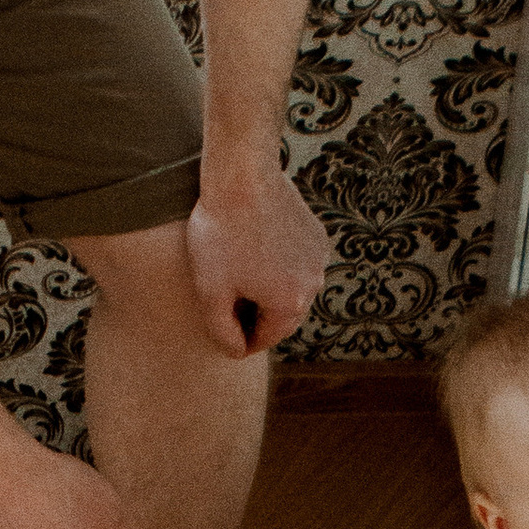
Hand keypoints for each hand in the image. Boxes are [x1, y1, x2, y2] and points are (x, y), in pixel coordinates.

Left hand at [187, 165, 330, 358]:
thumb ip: (221, 332)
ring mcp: (319, 259)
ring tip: (238, 272)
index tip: (218, 326)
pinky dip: (278, 264)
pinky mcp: (316, 235)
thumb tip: (237, 352)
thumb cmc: (220, 234)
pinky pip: (296, 263)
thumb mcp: (210, 291)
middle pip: (281, 317)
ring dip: (268, 289)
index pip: (264, 340)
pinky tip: (254, 249)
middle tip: (226, 300)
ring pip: (290, 288)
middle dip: (255, 314)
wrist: (242, 176)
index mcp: (290, 305)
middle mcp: (314, 285)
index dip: (237, 339)